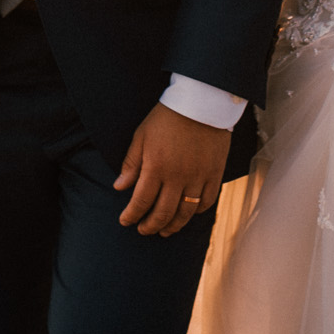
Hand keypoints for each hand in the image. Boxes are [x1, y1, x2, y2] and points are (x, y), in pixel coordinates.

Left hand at [114, 103, 232, 235]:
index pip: (141, 201)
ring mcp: (198, 177)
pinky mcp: (214, 174)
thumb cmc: (167, 117)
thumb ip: (131, 163)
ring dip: (173, 226)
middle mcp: (177, 177)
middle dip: (150, 226)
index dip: (131, 215)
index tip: (125, 221)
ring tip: (165, 231)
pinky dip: (197, 211)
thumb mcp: (142, 136)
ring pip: (185, 212)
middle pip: (163, 213)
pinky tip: (189, 213)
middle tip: (144, 230)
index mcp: (156, 167)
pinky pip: (206, 202)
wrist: (201, 102)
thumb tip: (119, 187)